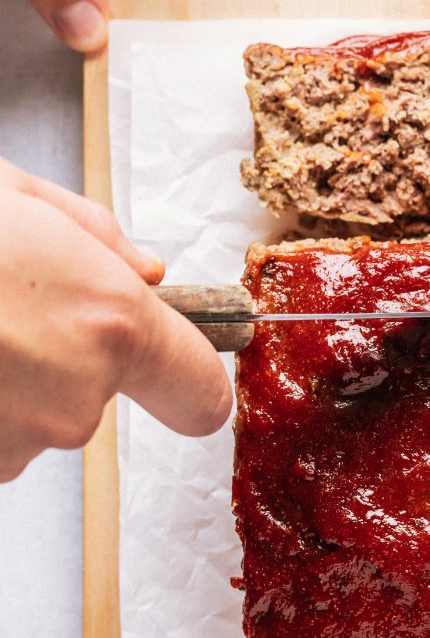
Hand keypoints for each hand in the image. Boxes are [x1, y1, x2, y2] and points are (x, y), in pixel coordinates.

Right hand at [0, 159, 231, 481]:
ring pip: (35, 417)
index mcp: (111, 322)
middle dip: (65, 355)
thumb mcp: (16, 194)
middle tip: (13, 305)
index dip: (194, 381)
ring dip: (13, 379)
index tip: (189, 374)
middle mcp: (74, 399)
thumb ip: (99, 236)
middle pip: (99, 395)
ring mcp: (15, 443)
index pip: (202, 392)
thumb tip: (145, 271)